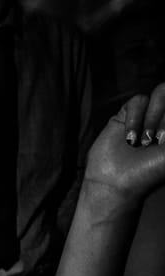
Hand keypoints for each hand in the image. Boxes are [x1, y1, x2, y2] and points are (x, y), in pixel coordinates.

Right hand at [83, 83, 164, 199]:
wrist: (117, 182)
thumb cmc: (150, 171)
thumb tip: (163, 129)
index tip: (164, 142)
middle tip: (157, 141)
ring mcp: (147, 115)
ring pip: (160, 93)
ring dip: (155, 116)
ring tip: (145, 139)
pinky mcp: (126, 115)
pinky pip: (138, 100)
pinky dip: (136, 118)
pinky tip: (130, 136)